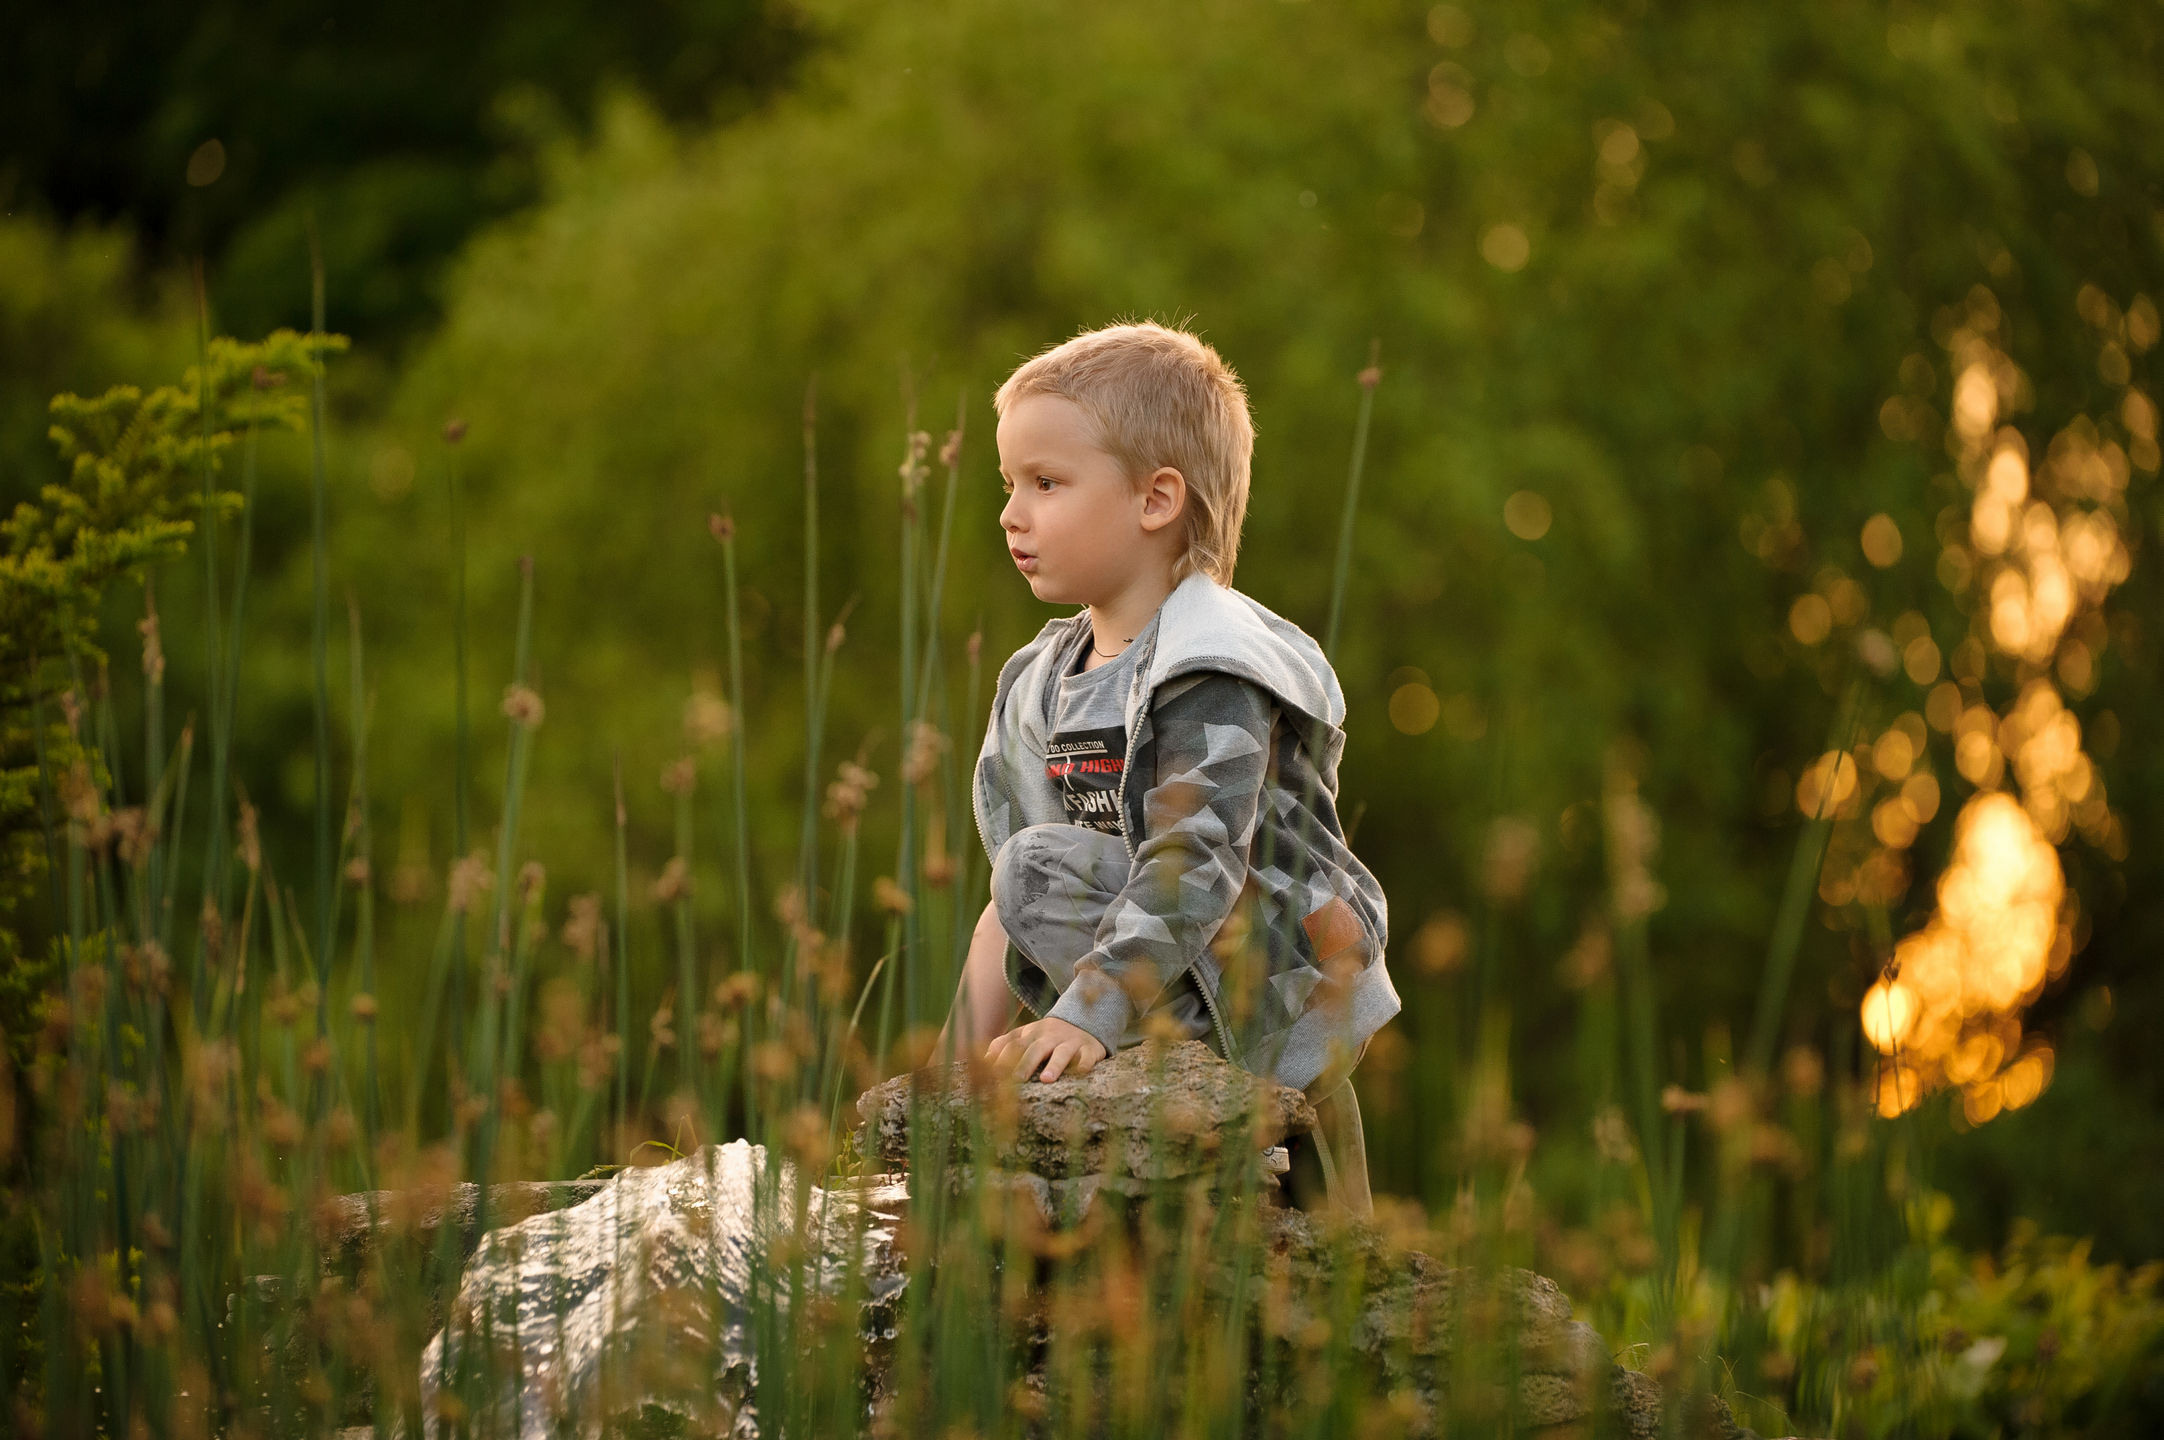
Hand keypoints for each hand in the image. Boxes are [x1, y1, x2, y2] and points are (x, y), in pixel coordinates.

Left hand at [984, 1016, 1107, 1082]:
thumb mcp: (1027, 1035)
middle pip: (1036, 1048)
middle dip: (1025, 1063)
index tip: (991, 1074)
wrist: (1085, 1022)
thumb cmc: (1049, 1037)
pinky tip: (1079, 1073)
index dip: (1003, 1058)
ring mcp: (1071, 1042)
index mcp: (1032, 1034)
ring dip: (1054, 1065)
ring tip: (1046, 1079)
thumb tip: (982, 1059)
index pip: (1014, 1044)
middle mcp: (1050, 1037)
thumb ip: (1005, 1044)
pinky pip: (1088, 1057)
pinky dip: (1084, 1064)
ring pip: (1062, 1052)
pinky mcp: (1090, 1049)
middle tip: (1016, 1080)